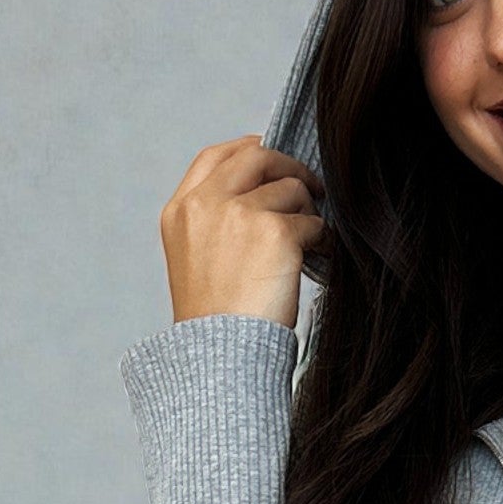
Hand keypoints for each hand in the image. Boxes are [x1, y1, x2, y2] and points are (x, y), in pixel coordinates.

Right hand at [159, 134, 326, 329]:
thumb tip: (267, 190)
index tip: (272, 155)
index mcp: (181, 211)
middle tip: (312, 188)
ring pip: (291, 188)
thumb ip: (217, 220)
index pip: (215, 156)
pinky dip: (321, 239)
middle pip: (258, 157)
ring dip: (308, 211)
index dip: (249, 148)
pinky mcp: (274, 232)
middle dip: (290, 167)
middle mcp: (206, 204)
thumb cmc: (216, 320)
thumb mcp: (197, 259)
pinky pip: (313, 222)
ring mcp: (239, 214)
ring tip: (310, 242)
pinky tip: (317, 258)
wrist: (220, 355)